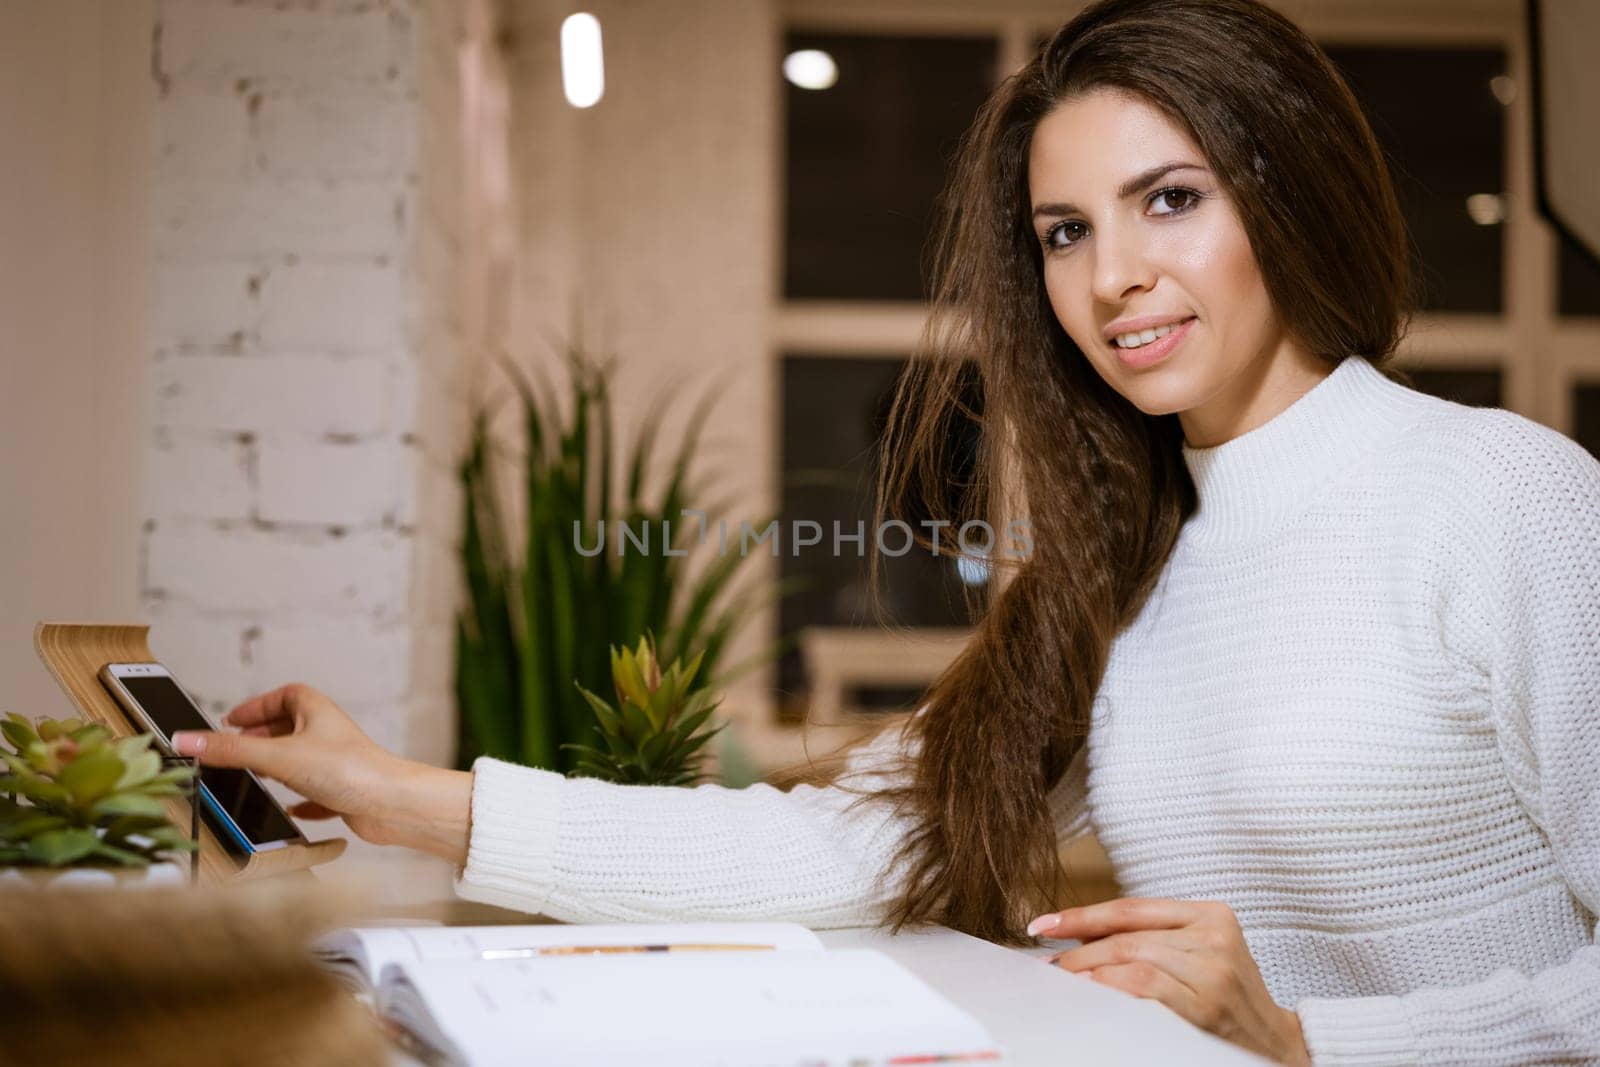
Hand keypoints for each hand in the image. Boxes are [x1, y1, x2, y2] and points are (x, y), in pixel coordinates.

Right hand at [172, 683, 472, 864]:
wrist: (392, 804)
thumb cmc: (349, 770)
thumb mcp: (277, 756)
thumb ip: (231, 750)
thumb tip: (187, 740)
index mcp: (316, 711)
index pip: (284, 696)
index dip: (256, 706)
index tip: (231, 719)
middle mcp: (329, 733)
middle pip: (291, 727)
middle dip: (262, 737)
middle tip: (237, 749)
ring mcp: (338, 762)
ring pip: (303, 759)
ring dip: (280, 767)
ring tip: (258, 776)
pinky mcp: (346, 791)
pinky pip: (319, 792)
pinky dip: (303, 799)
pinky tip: (294, 809)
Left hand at [1028, 898, 1309, 1065]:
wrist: (1276, 1043)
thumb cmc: (1226, 997)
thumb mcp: (1198, 953)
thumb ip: (1150, 939)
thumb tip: (1076, 937)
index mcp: (1211, 914)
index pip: (1131, 909)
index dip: (1081, 915)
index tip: (1044, 924)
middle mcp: (1215, 936)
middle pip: (1127, 936)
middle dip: (1079, 951)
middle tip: (1050, 966)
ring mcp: (1214, 970)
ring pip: (1133, 960)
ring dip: (1089, 972)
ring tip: (1065, 982)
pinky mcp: (1208, 1005)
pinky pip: (1146, 989)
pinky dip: (1112, 989)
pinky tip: (1093, 994)